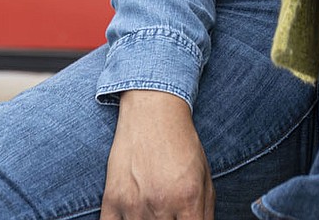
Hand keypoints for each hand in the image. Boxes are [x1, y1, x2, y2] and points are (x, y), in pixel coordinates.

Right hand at [101, 91, 213, 218]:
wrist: (152, 110)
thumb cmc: (180, 142)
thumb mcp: (204, 174)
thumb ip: (206, 211)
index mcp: (188, 197)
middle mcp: (160, 202)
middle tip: (169, 212)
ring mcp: (133, 203)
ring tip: (152, 208)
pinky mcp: (111, 200)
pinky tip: (133, 213)